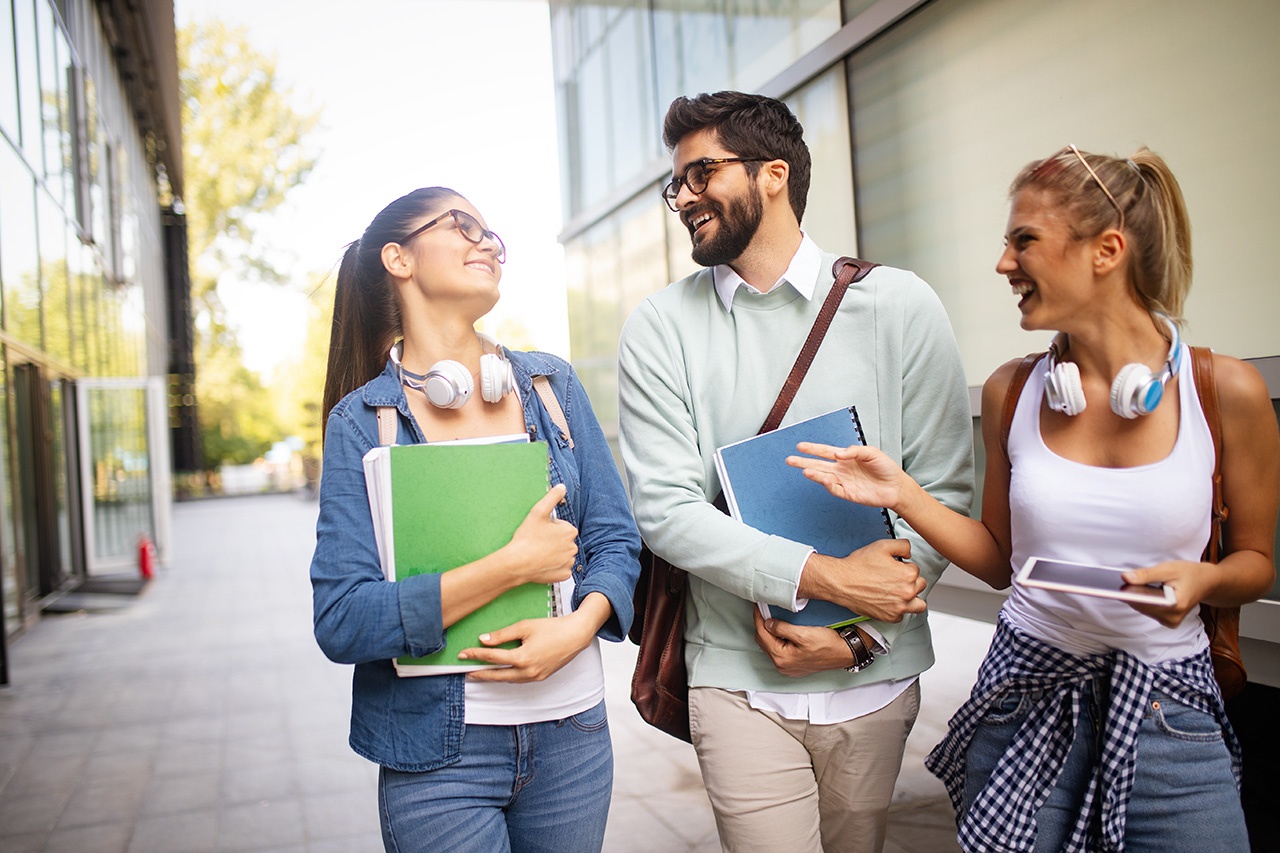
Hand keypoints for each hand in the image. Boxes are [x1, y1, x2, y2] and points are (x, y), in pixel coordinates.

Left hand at [459, 612, 595, 681]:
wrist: (576, 635)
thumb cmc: (552, 628)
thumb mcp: (525, 626)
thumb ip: (502, 635)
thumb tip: (483, 640)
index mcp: (522, 658)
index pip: (492, 658)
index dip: (476, 655)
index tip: (463, 654)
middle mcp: (528, 671)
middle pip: (497, 675)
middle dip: (480, 674)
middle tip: (467, 672)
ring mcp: (535, 676)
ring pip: (508, 680)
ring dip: (494, 678)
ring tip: (481, 674)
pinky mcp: (541, 677)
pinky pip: (519, 680)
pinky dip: (508, 677)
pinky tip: (502, 673)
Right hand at [504, 484, 577, 584]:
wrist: (517, 563)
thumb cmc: (526, 538)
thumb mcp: (538, 512)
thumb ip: (552, 497)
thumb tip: (561, 487)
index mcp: (569, 531)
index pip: (563, 527)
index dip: (550, 528)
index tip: (540, 531)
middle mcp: (573, 547)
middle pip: (564, 541)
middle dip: (554, 541)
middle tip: (538, 542)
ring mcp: (568, 562)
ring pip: (563, 555)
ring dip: (554, 554)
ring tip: (539, 553)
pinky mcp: (563, 575)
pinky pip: (561, 569)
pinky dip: (554, 567)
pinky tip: (543, 564)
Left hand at [752, 608, 855, 676]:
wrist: (845, 653)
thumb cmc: (828, 645)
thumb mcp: (803, 633)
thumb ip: (782, 628)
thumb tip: (768, 623)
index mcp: (782, 658)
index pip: (762, 635)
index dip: (758, 618)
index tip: (758, 606)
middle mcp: (782, 666)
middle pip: (764, 642)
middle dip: (762, 625)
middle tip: (763, 609)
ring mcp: (788, 667)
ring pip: (770, 646)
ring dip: (769, 632)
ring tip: (770, 617)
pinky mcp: (794, 665)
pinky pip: (778, 651)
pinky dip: (776, 639)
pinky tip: (779, 630)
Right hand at [788, 442, 906, 511]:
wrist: (896, 487)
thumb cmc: (885, 468)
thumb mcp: (872, 453)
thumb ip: (855, 451)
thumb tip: (839, 453)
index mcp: (846, 458)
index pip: (825, 452)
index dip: (813, 449)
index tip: (800, 446)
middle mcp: (841, 469)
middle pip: (818, 465)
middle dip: (804, 462)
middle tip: (790, 460)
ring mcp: (843, 482)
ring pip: (824, 477)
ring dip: (814, 474)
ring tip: (804, 470)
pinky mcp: (848, 494)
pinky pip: (835, 489)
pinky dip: (828, 485)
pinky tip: (824, 480)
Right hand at [802, 539, 925, 622]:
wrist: (841, 582)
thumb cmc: (858, 566)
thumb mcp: (882, 546)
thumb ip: (903, 545)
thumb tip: (909, 552)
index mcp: (908, 574)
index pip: (916, 569)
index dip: (904, 566)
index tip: (894, 568)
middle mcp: (907, 592)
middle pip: (920, 586)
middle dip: (910, 581)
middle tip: (895, 579)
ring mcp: (899, 607)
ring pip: (919, 605)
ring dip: (912, 598)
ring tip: (900, 593)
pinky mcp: (890, 617)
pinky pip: (903, 616)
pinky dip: (898, 610)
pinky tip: (889, 602)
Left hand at [1122, 561, 1208, 627]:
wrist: (1208, 582)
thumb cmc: (1190, 573)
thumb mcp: (1168, 569)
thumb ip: (1146, 574)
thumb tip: (1125, 578)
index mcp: (1175, 606)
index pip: (1143, 602)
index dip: (1128, 593)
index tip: (1113, 586)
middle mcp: (1172, 618)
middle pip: (1141, 606)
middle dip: (1132, 593)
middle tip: (1121, 579)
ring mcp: (1170, 622)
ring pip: (1143, 609)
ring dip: (1137, 597)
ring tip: (1132, 584)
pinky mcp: (1168, 621)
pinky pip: (1148, 610)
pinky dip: (1144, 600)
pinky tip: (1142, 590)